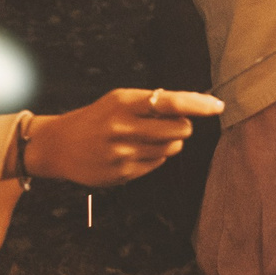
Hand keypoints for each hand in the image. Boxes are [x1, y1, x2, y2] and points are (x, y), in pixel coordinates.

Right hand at [21, 87, 221, 186]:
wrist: (58, 146)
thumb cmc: (97, 118)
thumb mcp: (119, 100)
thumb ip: (153, 102)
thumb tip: (195, 105)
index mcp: (123, 103)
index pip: (170, 102)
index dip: (198, 104)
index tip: (218, 106)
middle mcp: (122, 128)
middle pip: (180, 129)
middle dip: (183, 125)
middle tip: (170, 124)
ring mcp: (122, 153)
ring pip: (172, 148)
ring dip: (169, 141)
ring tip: (146, 137)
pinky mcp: (122, 174)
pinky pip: (157, 163)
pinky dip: (154, 156)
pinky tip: (134, 151)